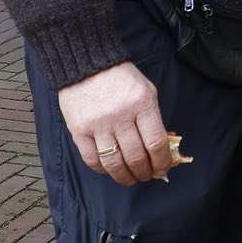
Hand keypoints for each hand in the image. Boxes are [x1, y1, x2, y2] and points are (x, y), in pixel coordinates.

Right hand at [57, 61, 172, 185]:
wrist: (87, 64)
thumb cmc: (122, 78)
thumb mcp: (147, 91)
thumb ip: (154, 119)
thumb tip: (161, 149)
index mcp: (142, 104)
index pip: (156, 143)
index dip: (162, 162)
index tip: (162, 168)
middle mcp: (120, 116)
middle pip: (136, 157)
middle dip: (144, 172)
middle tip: (146, 176)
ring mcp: (98, 125)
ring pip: (114, 163)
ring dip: (125, 177)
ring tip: (130, 178)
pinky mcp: (79, 131)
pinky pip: (92, 160)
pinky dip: (103, 170)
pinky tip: (110, 170)